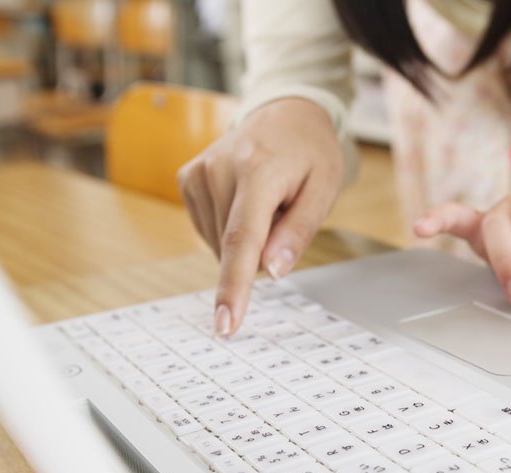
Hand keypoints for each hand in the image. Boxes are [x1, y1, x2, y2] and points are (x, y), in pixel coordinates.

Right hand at [178, 98, 342, 334]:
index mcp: (257, 172)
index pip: (241, 240)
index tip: (226, 323)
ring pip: (219, 243)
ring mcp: (197, 172)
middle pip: (232, 247)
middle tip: (284, 211)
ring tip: (267, 200)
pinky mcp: (187, 178)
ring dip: (246, 237)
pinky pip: (208, 230)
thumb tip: (272, 270)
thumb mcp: (323, 190)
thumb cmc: (310, 154)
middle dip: (261, 249)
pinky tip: (247, 201)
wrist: (285, 112)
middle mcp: (219, 169)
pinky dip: (230, 228)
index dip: (234, 287)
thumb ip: (298, 232)